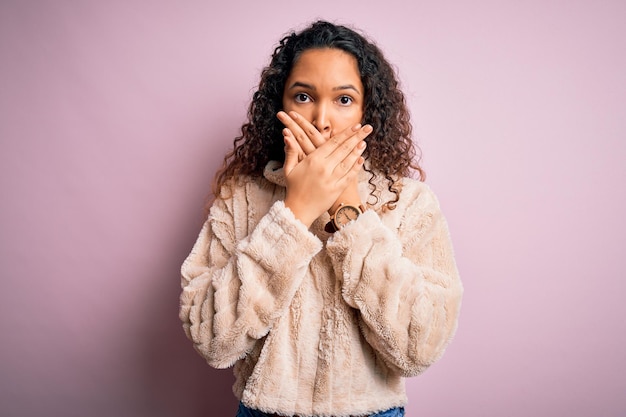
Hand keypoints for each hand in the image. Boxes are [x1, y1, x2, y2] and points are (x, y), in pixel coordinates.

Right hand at [277, 111, 371, 226]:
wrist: (298, 210)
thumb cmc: (293, 188)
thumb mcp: (289, 169)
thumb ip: (291, 151)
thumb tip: (287, 135)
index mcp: (313, 160)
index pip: (333, 143)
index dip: (346, 133)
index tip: (356, 126)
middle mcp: (324, 168)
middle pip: (343, 149)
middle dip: (357, 137)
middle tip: (367, 128)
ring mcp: (332, 179)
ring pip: (348, 161)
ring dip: (358, 151)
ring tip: (365, 142)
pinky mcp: (337, 189)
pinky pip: (349, 176)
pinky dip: (356, 167)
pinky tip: (361, 160)